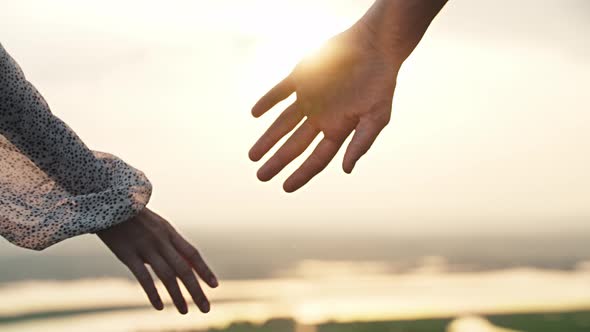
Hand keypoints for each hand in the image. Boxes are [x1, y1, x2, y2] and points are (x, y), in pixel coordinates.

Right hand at [97, 208, 217, 313]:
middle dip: (197, 290)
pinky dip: (153, 293)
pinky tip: (159, 306)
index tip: (215, 286)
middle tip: (206, 308)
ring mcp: (145, 247)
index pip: (192, 254)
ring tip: (185, 311)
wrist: (108, 203)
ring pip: (167, 276)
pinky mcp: (127, 254)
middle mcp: (161, 241)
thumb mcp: (158, 226)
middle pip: (184, 269)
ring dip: (178, 296)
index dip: (205, 270)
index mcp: (169, 232)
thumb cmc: (135, 218)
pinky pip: (143, 277)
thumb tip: (189, 263)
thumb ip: (172, 244)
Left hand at [249, 23, 399, 191]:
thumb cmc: (379, 82)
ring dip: (268, 138)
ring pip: (283, 123)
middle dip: (278, 161)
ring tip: (253, 155)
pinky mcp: (302, 77)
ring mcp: (310, 98)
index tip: (285, 187)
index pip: (316, 159)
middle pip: (295, 145)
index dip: (302, 174)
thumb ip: (361, 143)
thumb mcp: (376, 117)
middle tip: (261, 176)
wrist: (374, 45)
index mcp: (338, 129)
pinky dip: (268, 101)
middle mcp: (321, 117)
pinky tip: (255, 114)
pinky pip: (280, 92)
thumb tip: (346, 170)